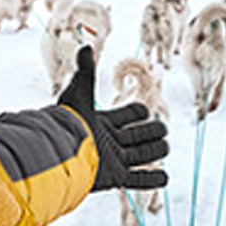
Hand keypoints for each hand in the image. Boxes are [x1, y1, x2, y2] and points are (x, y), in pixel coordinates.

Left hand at [58, 45, 168, 191]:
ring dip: (154, 151)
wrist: (59, 154)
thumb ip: (86, 72)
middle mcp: (108, 142)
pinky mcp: (115, 178)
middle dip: (151, 132)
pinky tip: (165, 178)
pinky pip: (138, 180)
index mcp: (101, 123)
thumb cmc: (67, 123)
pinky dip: (152, 180)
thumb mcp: (78, 94)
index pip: (126, 115)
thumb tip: (85, 45)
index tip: (142, 109)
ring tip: (165, 147)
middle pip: (137, 136)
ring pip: (141, 156)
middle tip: (162, 129)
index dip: (135, 112)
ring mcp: (113, 161)